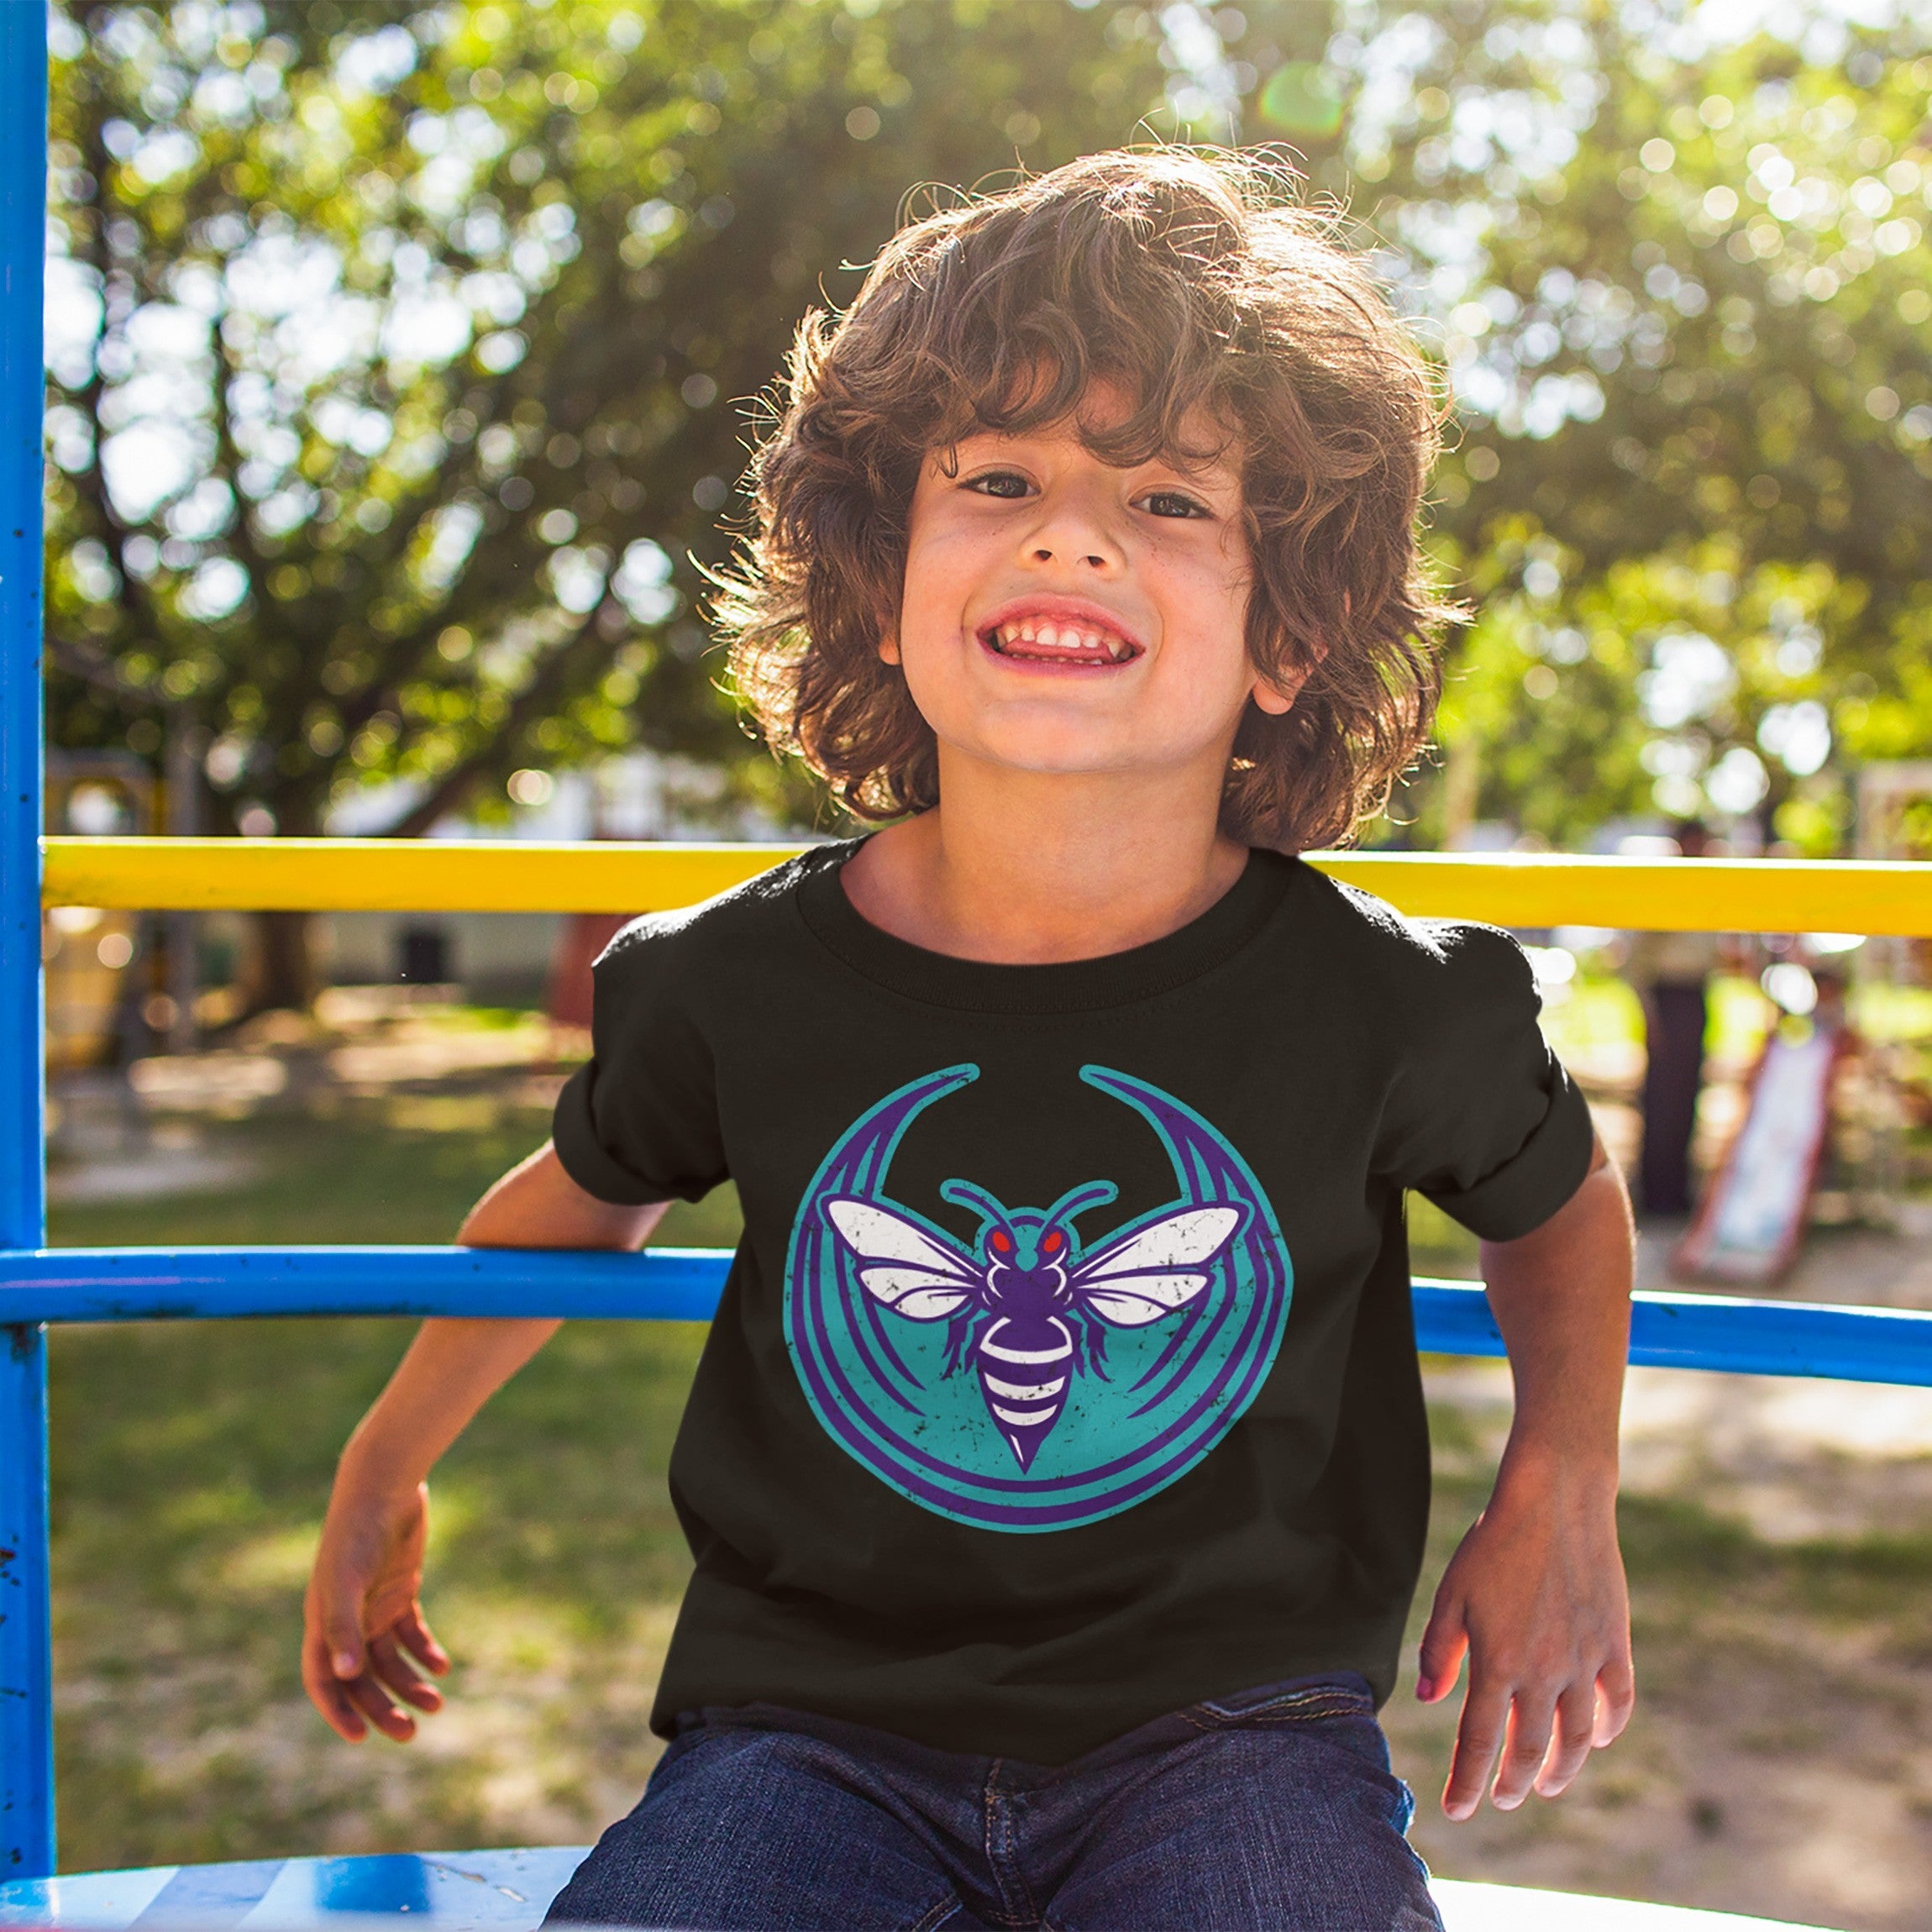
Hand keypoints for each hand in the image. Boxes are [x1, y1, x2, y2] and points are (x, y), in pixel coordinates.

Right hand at [302, 1477, 449, 1742]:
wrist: (384, 1486)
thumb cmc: (357, 1533)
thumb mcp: (348, 1582)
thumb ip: (344, 1627)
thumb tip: (343, 1676)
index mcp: (322, 1622)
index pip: (323, 1680)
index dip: (337, 1711)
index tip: (360, 1738)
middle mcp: (346, 1619)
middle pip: (361, 1678)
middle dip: (382, 1707)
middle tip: (410, 1732)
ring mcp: (374, 1605)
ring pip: (390, 1660)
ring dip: (410, 1684)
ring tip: (436, 1704)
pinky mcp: (400, 1590)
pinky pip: (411, 1634)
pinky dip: (425, 1652)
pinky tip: (442, 1666)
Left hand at [1416, 1464, 1633, 1819]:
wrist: (1555, 1502)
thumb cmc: (1494, 1544)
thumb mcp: (1452, 1594)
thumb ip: (1438, 1651)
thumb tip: (1428, 1700)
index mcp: (1495, 1663)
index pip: (1478, 1743)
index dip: (1466, 1782)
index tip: (1457, 1811)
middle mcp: (1542, 1672)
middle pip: (1529, 1748)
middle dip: (1513, 1781)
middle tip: (1502, 1797)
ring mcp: (1584, 1661)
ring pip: (1577, 1738)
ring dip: (1562, 1769)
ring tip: (1548, 1785)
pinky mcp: (1615, 1644)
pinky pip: (1616, 1702)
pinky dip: (1607, 1728)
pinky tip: (1595, 1739)